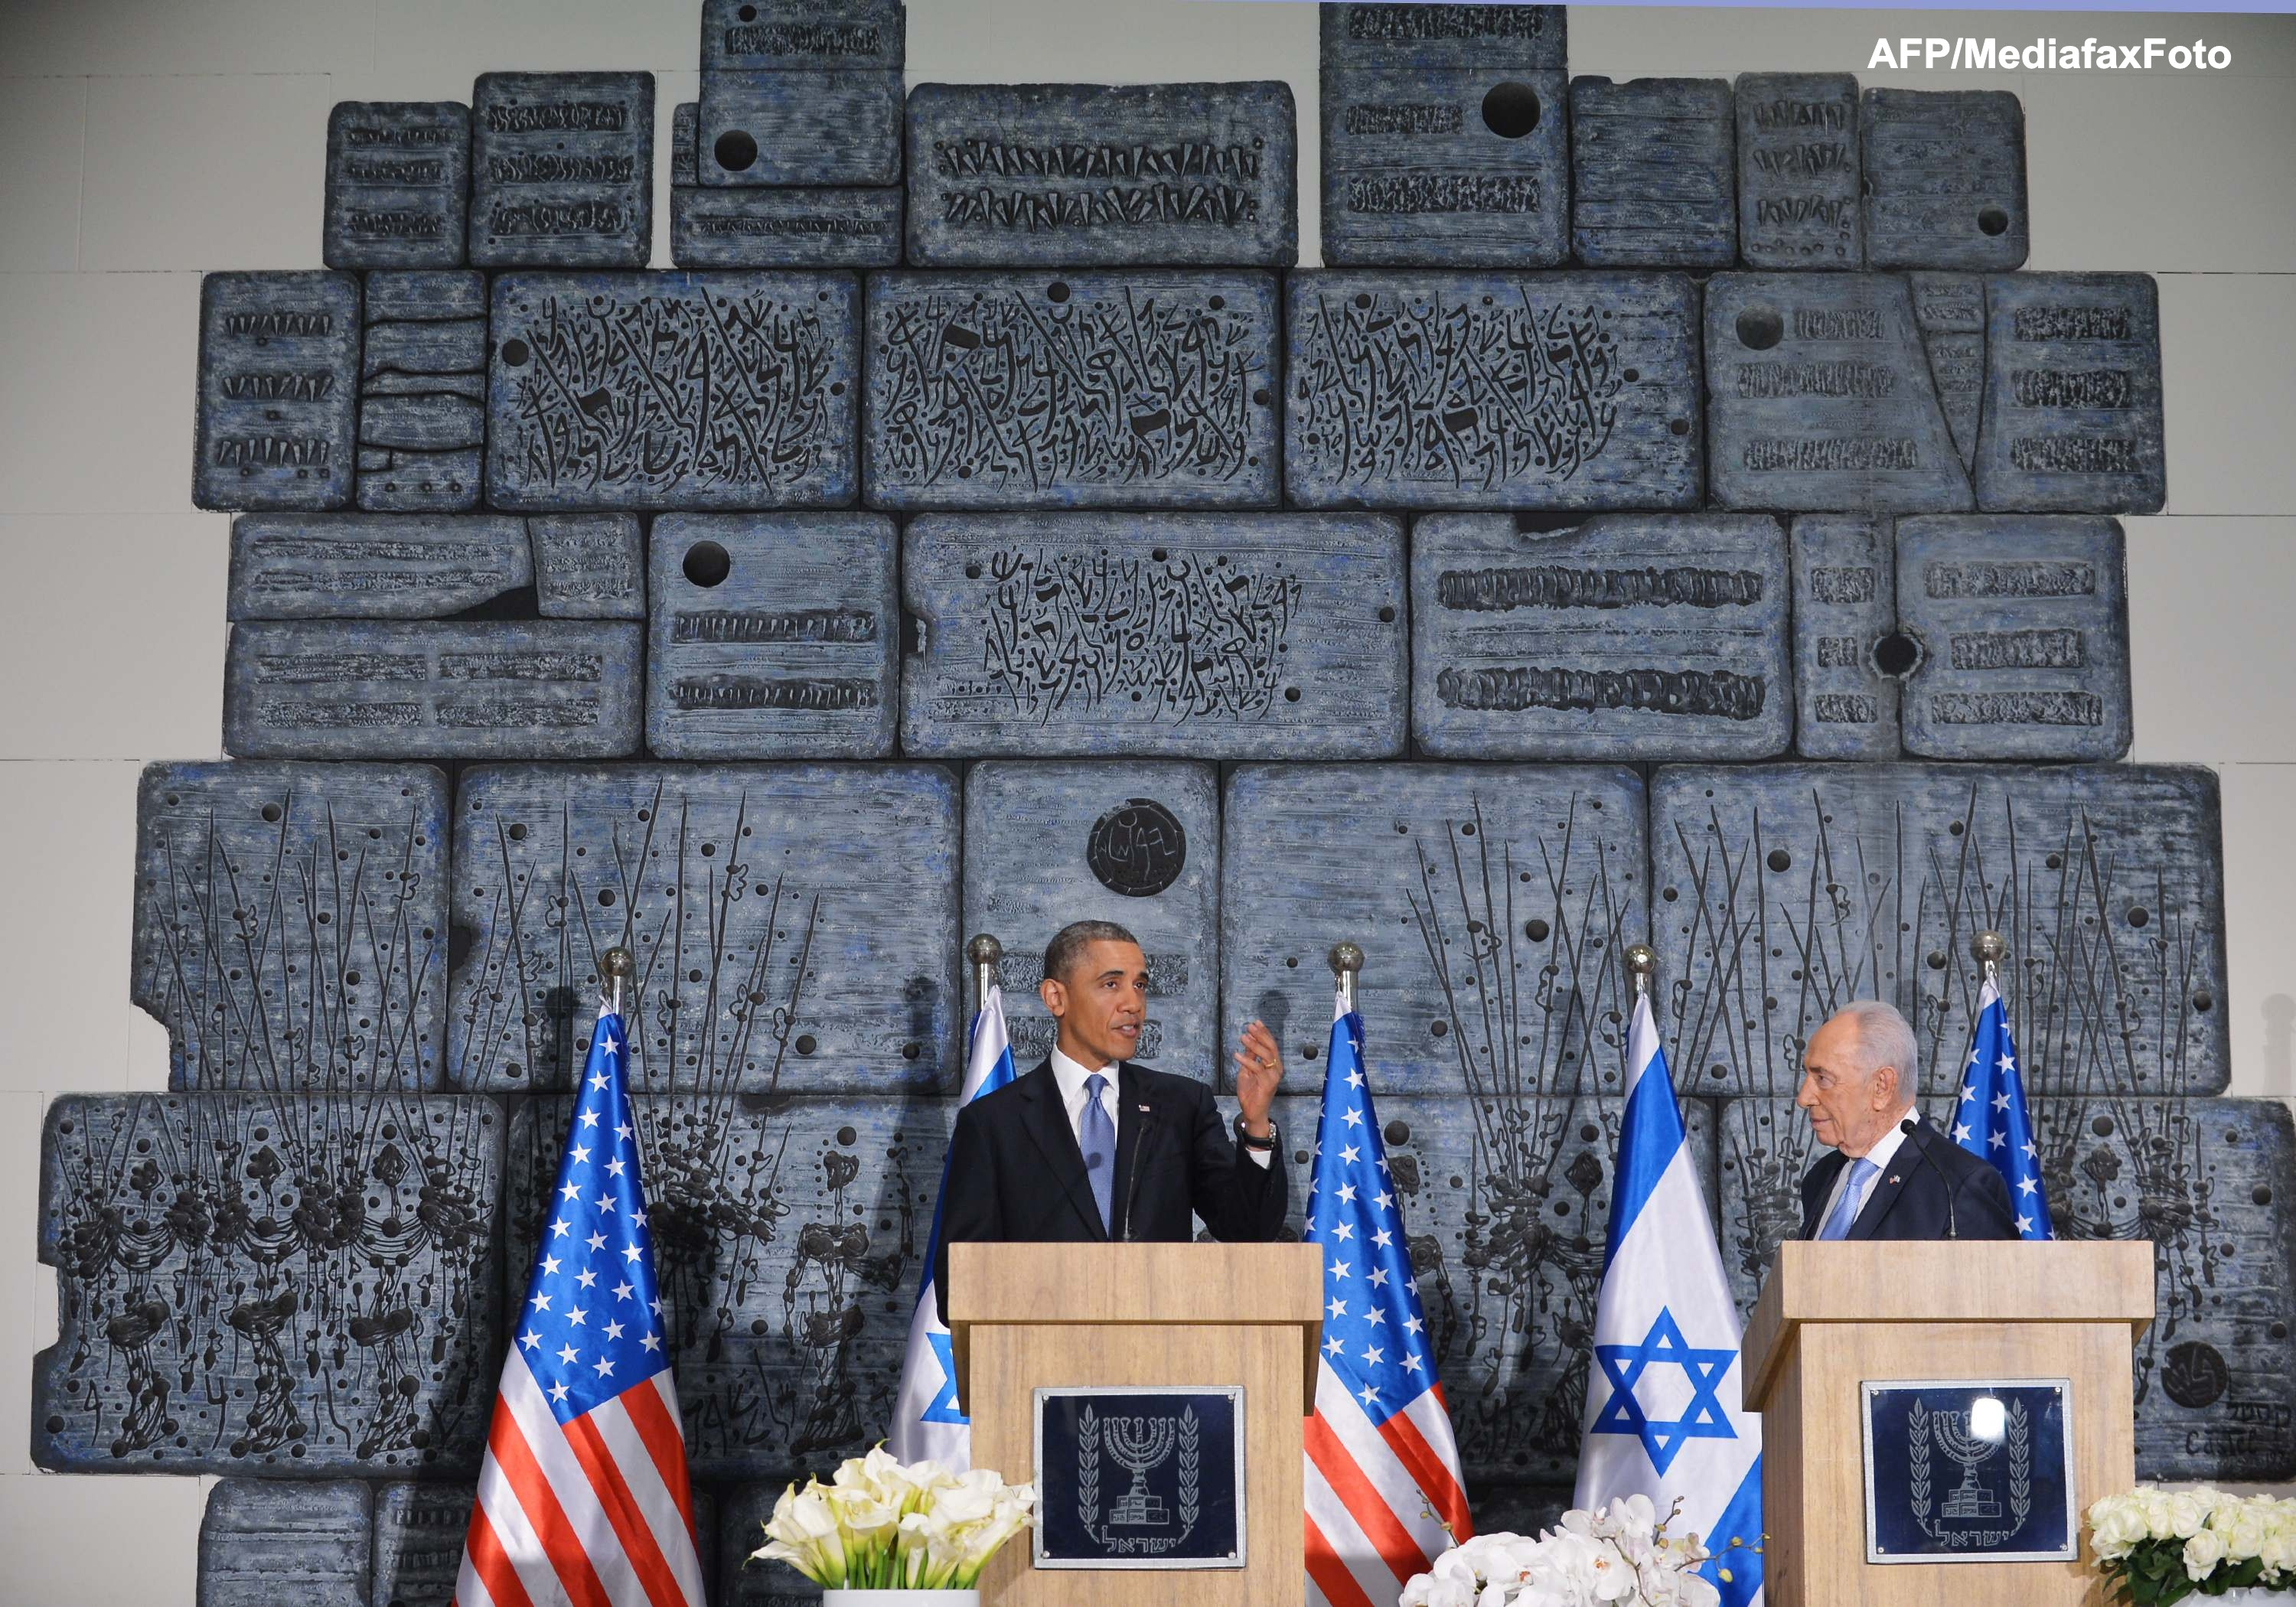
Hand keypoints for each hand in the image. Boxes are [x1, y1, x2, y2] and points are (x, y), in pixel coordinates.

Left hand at [1232, 1020, 1282, 1135]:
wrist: (1253, 1111)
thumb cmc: (1251, 1092)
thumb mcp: (1247, 1070)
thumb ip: (1250, 1056)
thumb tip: (1248, 1039)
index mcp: (1273, 1064)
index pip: (1271, 1045)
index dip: (1264, 1033)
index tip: (1256, 1023)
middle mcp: (1277, 1069)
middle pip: (1271, 1047)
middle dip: (1261, 1035)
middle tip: (1250, 1027)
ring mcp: (1274, 1076)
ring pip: (1267, 1056)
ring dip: (1254, 1045)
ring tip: (1243, 1037)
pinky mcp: (1268, 1084)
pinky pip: (1258, 1069)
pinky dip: (1247, 1061)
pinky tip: (1236, 1055)